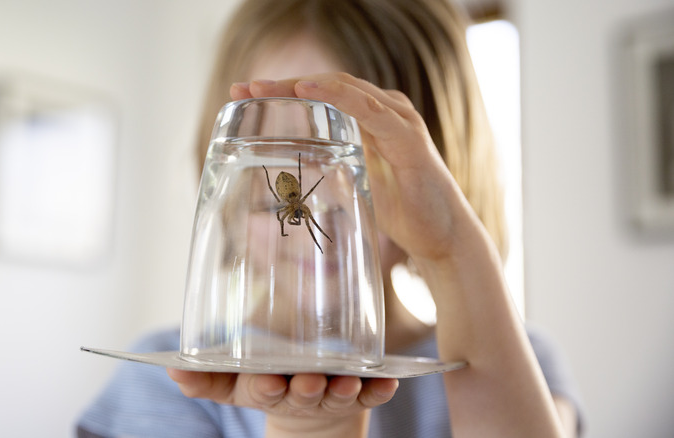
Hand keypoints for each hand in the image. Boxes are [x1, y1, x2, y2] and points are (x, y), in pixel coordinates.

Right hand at [167, 370, 397, 436]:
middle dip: (307, 388)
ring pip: (339, 392)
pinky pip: (374, 394)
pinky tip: (390, 382)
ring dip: (346, 388)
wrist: (310, 407)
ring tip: (352, 382)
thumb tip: (170, 368)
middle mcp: (300, 393)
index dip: (265, 386)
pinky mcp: (360, 393)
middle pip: (304, 392)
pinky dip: (382, 389)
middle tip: (311, 380)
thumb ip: (205, 377)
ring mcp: (332, 393)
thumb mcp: (233, 384)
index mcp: (268, 389)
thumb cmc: (269, 383)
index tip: (267, 381)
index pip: (263, 389)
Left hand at [231, 74, 480, 263]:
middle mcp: (386, 111)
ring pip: (346, 89)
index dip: (283, 90)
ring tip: (266, 87)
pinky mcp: (410, 139)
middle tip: (244, 88)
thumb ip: (328, 167)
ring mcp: (400, 121)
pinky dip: (341, 98)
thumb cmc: (403, 209)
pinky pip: (372, 112)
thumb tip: (291, 167)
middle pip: (329, 85)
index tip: (244, 94)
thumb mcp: (353, 182)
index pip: (322, 93)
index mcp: (372, 118)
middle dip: (284, 84)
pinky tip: (311, 91)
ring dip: (303, 85)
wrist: (443, 236)